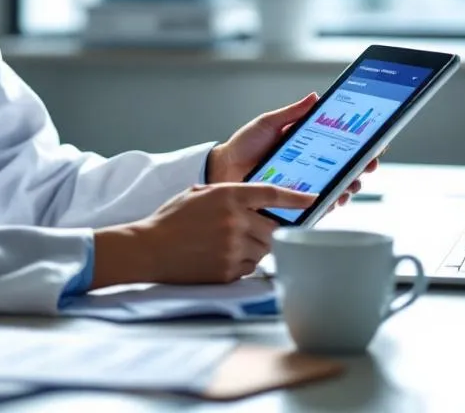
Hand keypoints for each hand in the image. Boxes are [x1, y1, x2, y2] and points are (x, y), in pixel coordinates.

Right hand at [92, 183, 314, 287]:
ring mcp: (232, 247)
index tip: (316, 199)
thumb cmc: (171, 220)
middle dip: (267, 230)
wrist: (148, 249)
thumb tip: (256, 201)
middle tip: (251, 231)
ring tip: (228, 244)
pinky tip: (220, 257)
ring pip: (263, 249)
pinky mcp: (228, 269)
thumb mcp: (199, 194)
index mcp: (228, 196)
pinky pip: (249, 267)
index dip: (297, 197)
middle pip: (273, 228)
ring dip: (254, 247)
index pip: (273, 194)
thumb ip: (228, 195)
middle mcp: (235, 220)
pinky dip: (242, 263)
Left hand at [206, 94, 380, 208]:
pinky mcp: (295, 205)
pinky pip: (319, 207)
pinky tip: (336, 198)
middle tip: (369, 163)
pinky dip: (331, 203)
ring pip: (338, 189)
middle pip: (346, 168)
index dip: (362, 144)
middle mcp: (311, 167)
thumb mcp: (268, 124)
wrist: (222, 170)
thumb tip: (315, 97)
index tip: (376, 141)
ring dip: (351, 185)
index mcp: (308, 146)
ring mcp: (305, 187)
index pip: (342, 145)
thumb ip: (291, 113)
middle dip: (363, 166)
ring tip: (354, 181)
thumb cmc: (243, 146)